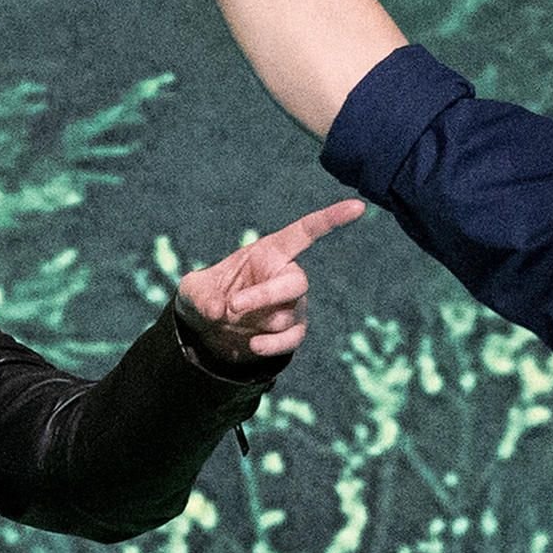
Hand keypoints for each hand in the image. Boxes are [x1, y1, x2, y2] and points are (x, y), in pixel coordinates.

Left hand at [175, 199, 366, 363]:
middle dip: (266, 296)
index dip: (331, 218)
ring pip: (287, 314)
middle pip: (297, 282)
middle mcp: (287, 275)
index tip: (358, 207)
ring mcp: (294, 305)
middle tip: (233, 306)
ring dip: (256, 321)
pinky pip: (292, 338)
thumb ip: (202, 295)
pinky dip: (272, 344)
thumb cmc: (207, 297)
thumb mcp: (194, 291)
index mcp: (270, 252)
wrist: (210, 330)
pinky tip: (253, 344)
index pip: (305, 232)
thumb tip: (219, 310)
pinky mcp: (293, 331)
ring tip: (232, 321)